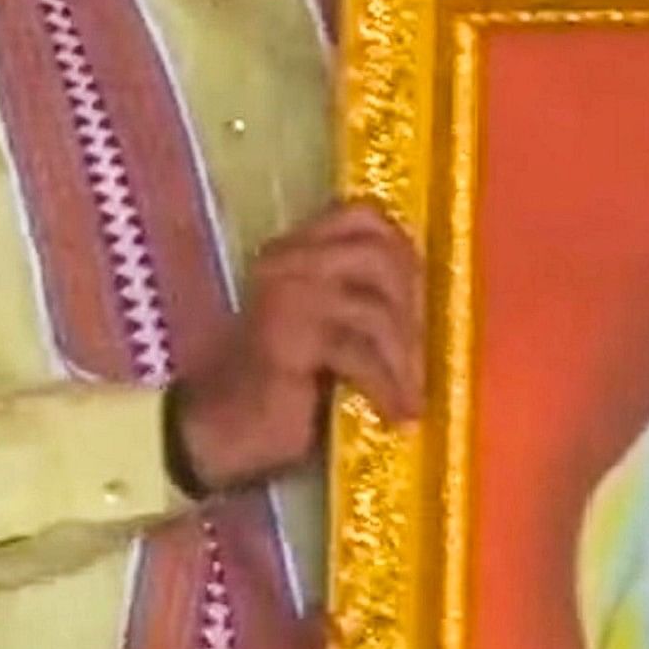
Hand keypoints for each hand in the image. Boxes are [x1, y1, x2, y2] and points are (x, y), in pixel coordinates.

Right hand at [174, 203, 422, 492]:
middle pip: (379, 256)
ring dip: (403, 357)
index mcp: (294, 250)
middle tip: (422, 353)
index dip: (403, 249)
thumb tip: (426, 302)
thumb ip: (358, 300)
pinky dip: (386, 386)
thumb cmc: (280, 385)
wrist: (222, 431)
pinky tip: (397, 413)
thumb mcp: (325, 329)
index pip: (362, 217)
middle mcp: (288, 262)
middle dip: (412, 307)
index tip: (421, 298)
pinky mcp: (287, 339)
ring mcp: (285, 297)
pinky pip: (358, 353)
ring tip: (411, 393)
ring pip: (373, 308)